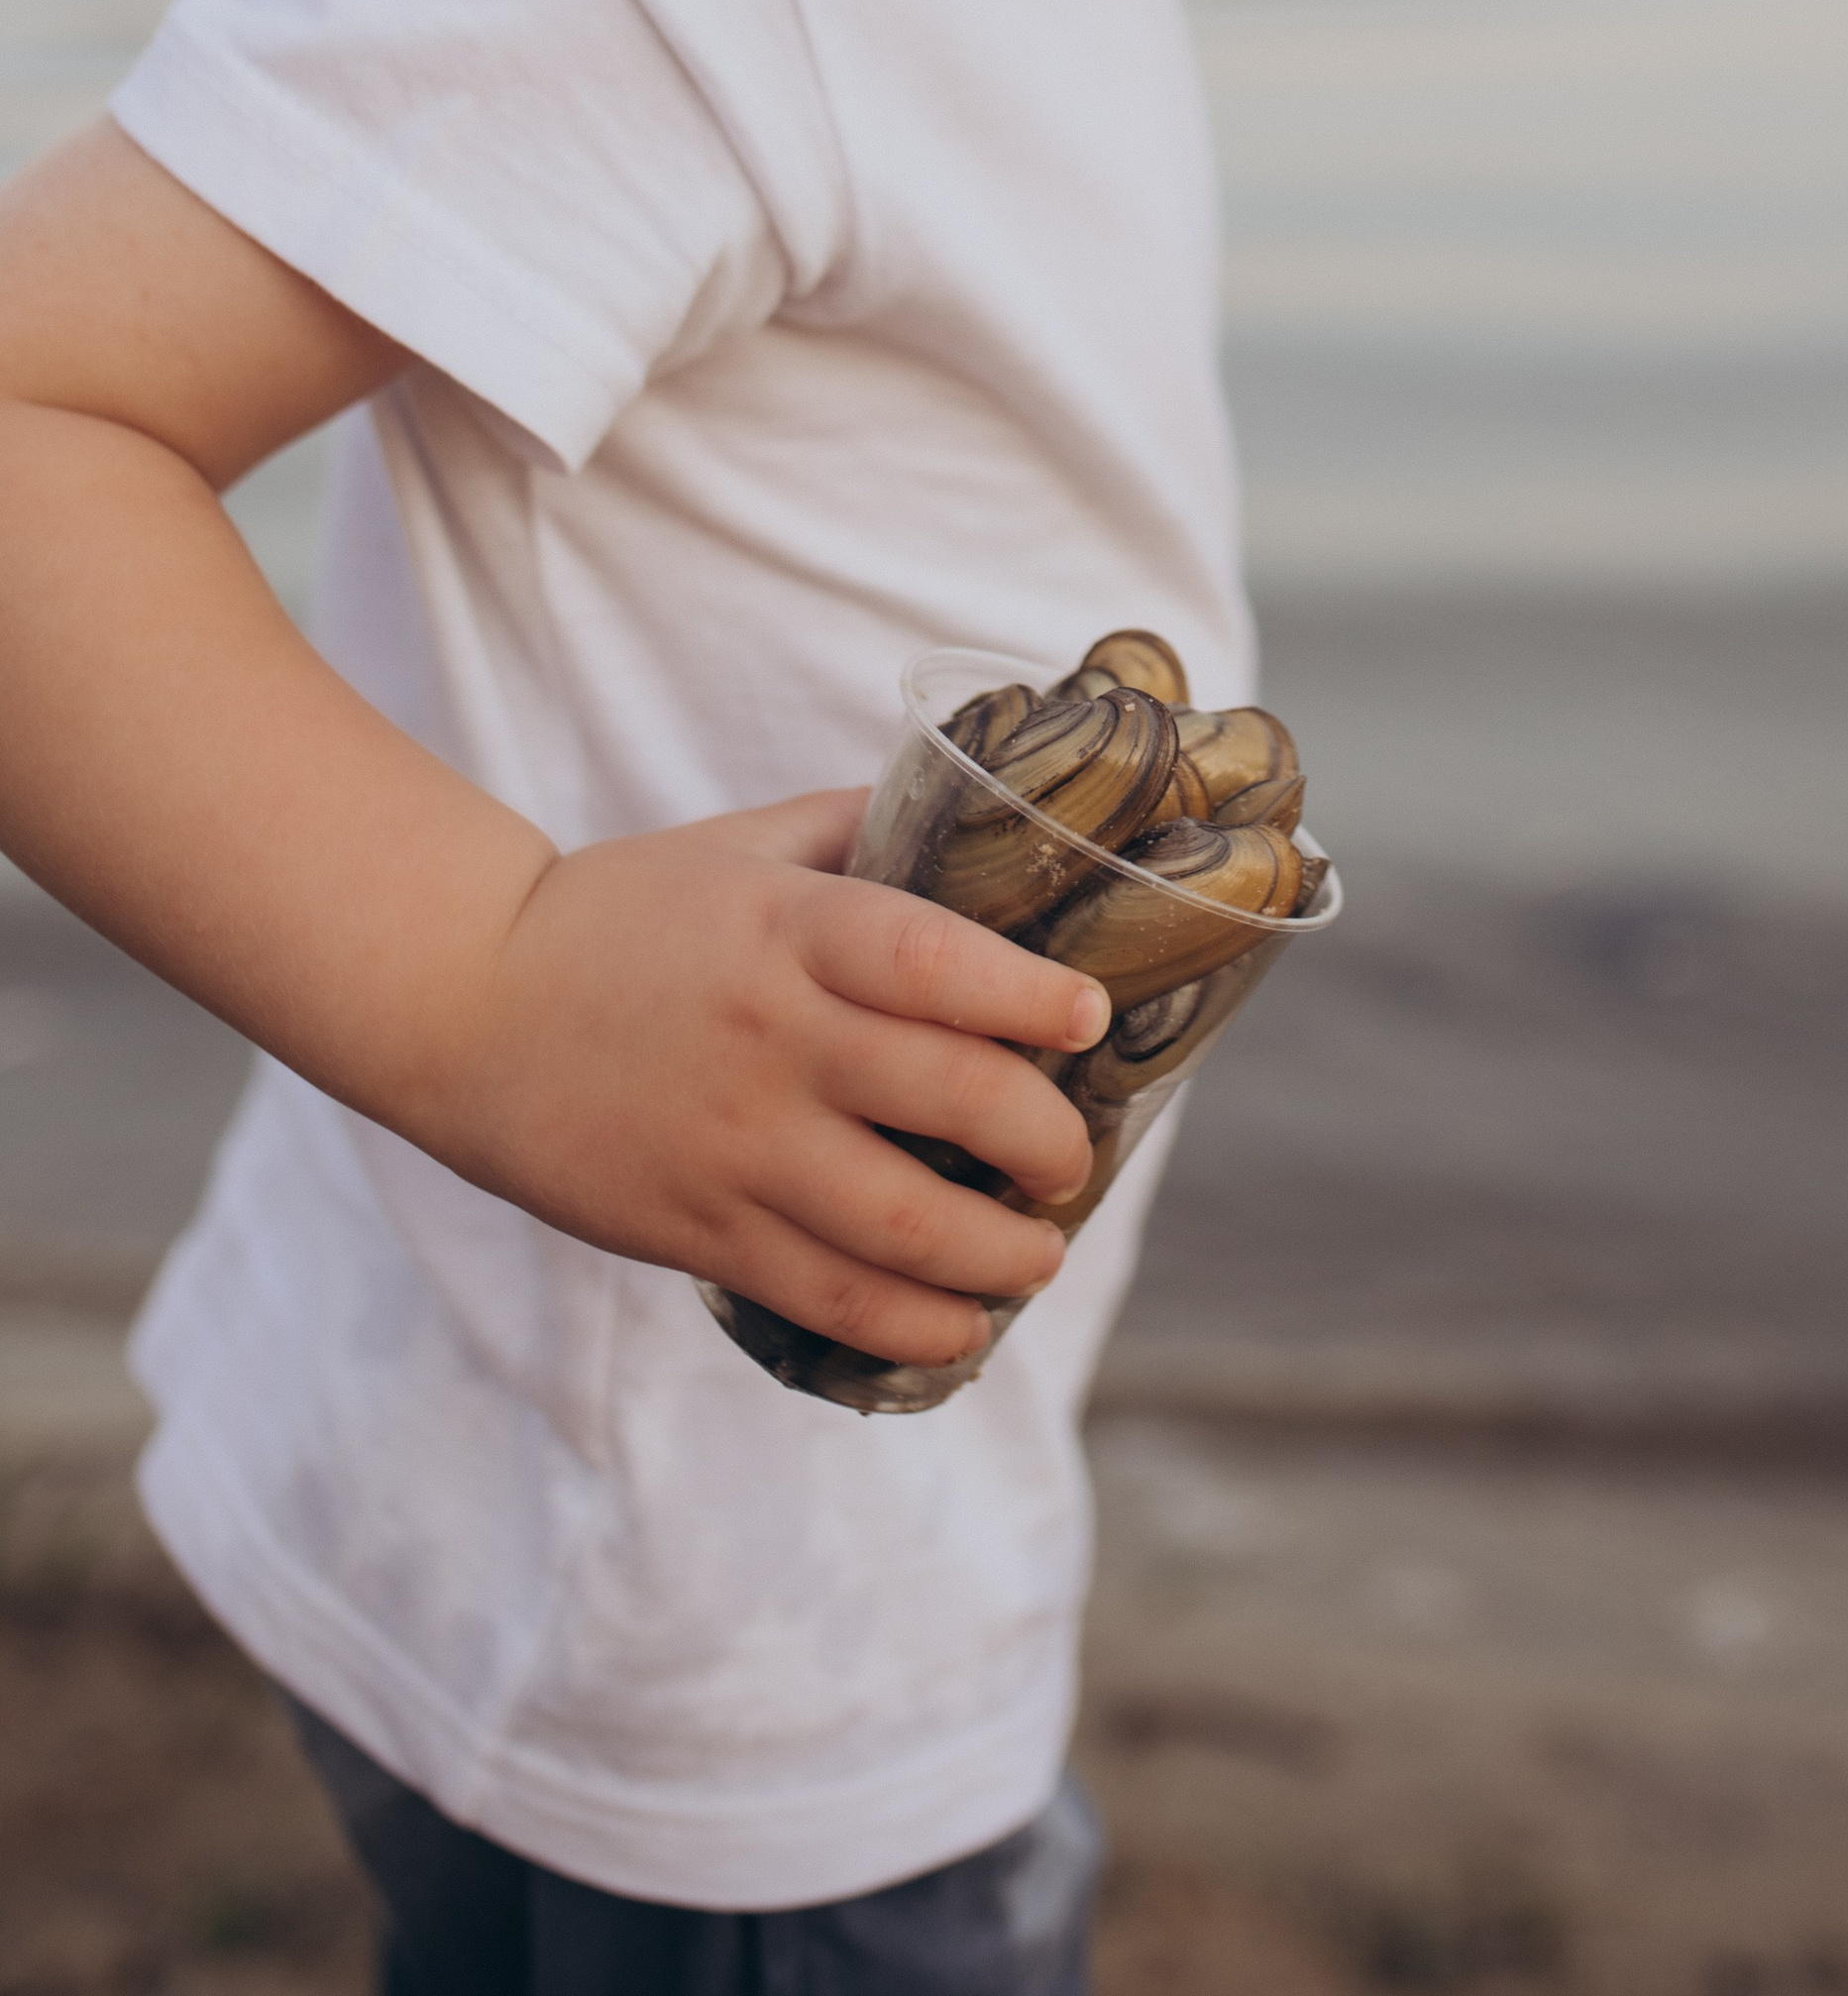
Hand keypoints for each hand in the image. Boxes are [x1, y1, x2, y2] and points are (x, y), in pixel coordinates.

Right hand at [420, 792, 1109, 1367]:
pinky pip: (824, 1292)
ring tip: (1041, 1252)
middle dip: (1042, 1140)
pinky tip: (962, 1323)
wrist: (464, 999)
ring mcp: (735, 1141)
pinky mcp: (695, 1225)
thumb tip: (976, 818)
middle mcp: (773, 1037)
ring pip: (898, 1220)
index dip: (1028, 995)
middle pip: (947, 1097)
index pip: (935, 961)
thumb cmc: (618, 912)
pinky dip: (909, 1320)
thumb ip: (855, 831)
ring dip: (997, 1253)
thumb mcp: (739, 843)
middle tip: (1072, 1158)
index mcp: (790, 930)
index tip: (1089, 1018)